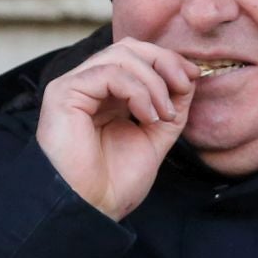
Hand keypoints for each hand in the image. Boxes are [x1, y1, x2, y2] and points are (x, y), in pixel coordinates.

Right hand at [34, 37, 197, 219]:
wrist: (89, 209)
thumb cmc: (113, 182)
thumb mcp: (155, 137)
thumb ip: (171, 107)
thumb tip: (189, 77)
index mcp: (107, 96)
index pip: (137, 57)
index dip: (167, 60)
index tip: (193, 77)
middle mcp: (88, 86)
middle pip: (128, 48)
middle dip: (164, 61)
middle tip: (185, 84)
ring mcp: (74, 87)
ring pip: (120, 56)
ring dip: (153, 81)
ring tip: (163, 114)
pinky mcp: (64, 93)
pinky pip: (108, 73)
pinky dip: (136, 90)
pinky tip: (146, 117)